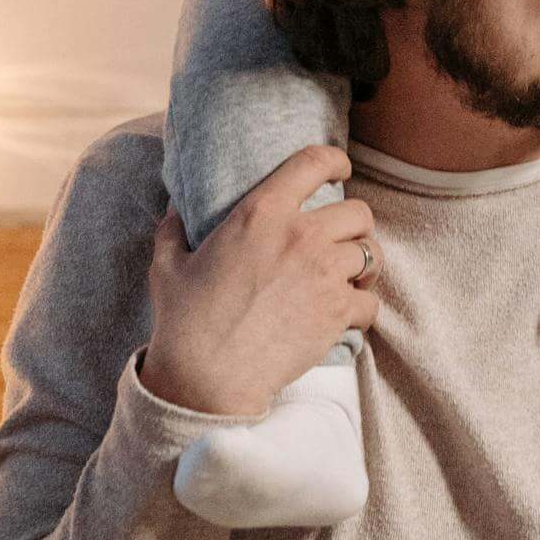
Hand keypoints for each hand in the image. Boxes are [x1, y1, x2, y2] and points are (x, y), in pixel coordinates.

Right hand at [140, 146, 380, 420]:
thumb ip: (174, 227)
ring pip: (371, 254)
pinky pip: (371, 301)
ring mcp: (324, 273)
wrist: (206, 377)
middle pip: (359, 212)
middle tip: (342, 240)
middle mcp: (300, 235)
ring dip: (363, 267)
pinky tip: (347, 316)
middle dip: (355, 225)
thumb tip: (174, 206)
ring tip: (349, 279)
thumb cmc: (184, 320)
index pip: (313, 162)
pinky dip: (363, 309)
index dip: (334, 161)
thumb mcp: (168, 264)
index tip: (340, 168)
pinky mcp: (337, 312)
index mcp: (261, 212)